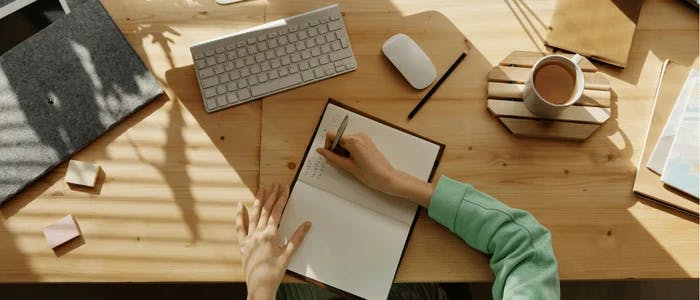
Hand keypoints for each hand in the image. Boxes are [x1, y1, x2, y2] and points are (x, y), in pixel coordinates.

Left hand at [235, 184, 311, 299]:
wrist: (260, 286)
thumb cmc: (274, 272)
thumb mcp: (288, 255)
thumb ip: (297, 238)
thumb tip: (307, 224)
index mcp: (270, 235)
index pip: (276, 212)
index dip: (281, 199)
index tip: (284, 189)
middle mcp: (258, 234)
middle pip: (265, 211)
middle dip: (271, 196)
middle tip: (275, 185)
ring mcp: (249, 238)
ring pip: (253, 215)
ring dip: (258, 201)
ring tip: (261, 189)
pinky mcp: (243, 244)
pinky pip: (240, 227)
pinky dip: (240, 216)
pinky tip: (240, 206)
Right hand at [316, 132, 433, 206]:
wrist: (387, 178)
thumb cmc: (372, 174)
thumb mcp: (348, 167)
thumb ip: (332, 157)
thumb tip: (321, 151)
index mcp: (353, 140)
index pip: (331, 135)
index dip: (328, 145)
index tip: (330, 156)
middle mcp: (359, 135)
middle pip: (338, 137)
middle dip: (335, 149)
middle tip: (341, 162)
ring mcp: (363, 138)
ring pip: (344, 140)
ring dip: (342, 150)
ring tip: (349, 163)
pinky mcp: (366, 142)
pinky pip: (352, 142)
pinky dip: (349, 150)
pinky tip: (354, 161)